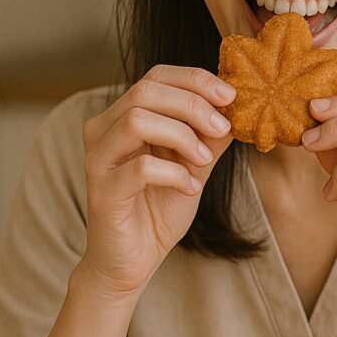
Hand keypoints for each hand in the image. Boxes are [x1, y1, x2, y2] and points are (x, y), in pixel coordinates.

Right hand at [78, 65, 235, 297]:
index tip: (230, 95)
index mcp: (123, 115)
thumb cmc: (160, 206)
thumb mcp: (195, 162)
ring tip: (203, 160)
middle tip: (222, 126)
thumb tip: (238, 104)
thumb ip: (211, 134)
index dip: (195, 80)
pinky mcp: (101, 191)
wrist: (134, 260)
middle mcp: (103, 130)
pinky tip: (189, 187)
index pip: (156, 76)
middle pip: (145, 91)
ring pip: (137, 120)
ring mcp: (98, 159)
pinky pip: (140, 168)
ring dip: (182, 135)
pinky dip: (174, 174)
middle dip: (193, 104)